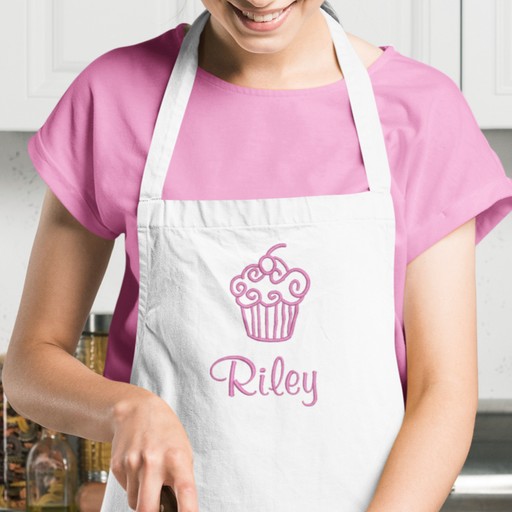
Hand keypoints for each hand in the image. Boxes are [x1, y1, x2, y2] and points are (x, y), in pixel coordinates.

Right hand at [111, 391, 198, 511]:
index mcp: (177, 458)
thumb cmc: (165, 433)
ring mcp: (133, 464)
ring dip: (143, 501)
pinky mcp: (117, 467)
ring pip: (135, 504)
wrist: (137, 410)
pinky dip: (134, 489)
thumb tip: (178, 509)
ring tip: (151, 479)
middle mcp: (154, 462)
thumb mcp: (183, 451)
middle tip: (160, 507)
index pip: (186, 493)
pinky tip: (139, 470)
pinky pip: (127, 492)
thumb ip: (182, 480)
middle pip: (148, 510)